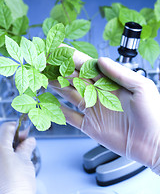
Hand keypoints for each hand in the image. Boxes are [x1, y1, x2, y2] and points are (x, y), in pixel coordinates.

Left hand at [0, 122, 39, 193]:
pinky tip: (12, 162)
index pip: (6, 128)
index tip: (24, 130)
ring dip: (8, 147)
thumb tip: (29, 141)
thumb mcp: (25, 162)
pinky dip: (4, 157)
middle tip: (23, 142)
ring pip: (0, 149)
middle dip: (12, 137)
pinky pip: (0, 159)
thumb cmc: (18, 187)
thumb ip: (26, 147)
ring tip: (19, 153)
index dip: (17, 127)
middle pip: (1, 138)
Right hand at [49, 52, 159, 173]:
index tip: (57, 50)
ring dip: (56, 87)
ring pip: (70, 95)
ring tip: (43, 78)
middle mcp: (100, 95)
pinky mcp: (90, 126)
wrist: (154, 142)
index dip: (72, 58)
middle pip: (74, 79)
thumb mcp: (141, 87)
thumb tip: (101, 60)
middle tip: (44, 62)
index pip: (87, 67)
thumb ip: (120, 74)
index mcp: (111, 83)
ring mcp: (93, 110)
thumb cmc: (153, 114)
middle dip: (59, 70)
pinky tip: (51, 105)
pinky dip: (60, 112)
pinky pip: (71, 117)